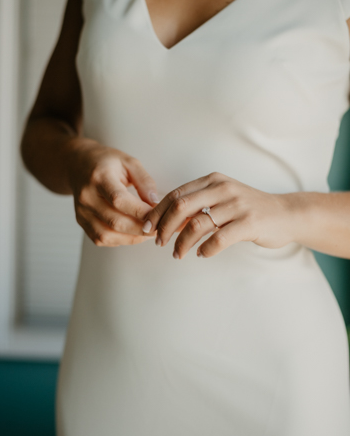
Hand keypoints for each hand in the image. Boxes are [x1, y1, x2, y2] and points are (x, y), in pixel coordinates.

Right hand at [69, 140, 159, 246]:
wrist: (78, 165)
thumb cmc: (106, 162)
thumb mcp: (129, 162)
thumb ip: (145, 182)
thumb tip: (156, 204)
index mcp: (99, 177)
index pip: (119, 200)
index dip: (140, 212)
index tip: (158, 215)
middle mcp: (86, 196)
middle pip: (114, 221)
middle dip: (140, 228)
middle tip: (158, 228)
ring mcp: (81, 211)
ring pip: (106, 235)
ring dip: (131, 238)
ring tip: (147, 233)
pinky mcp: (81, 221)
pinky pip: (100, 239)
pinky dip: (119, 240)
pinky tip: (132, 234)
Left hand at [143, 172, 293, 258]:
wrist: (287, 214)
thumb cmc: (247, 209)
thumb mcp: (221, 198)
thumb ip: (196, 204)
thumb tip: (163, 221)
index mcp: (212, 181)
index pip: (175, 195)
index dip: (157, 212)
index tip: (147, 228)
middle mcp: (223, 189)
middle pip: (180, 207)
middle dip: (164, 227)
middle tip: (158, 242)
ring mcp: (237, 205)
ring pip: (197, 224)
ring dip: (182, 243)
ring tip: (178, 254)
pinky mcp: (250, 222)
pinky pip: (219, 238)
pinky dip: (206, 249)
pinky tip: (202, 254)